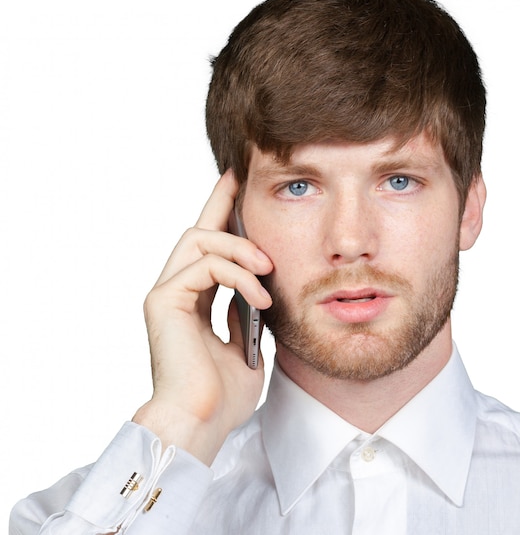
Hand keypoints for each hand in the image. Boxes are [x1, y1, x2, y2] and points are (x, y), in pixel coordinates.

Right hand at [132, 170, 272, 464]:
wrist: (201, 424)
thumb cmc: (222, 395)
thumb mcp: (247, 344)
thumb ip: (245, 313)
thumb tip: (257, 288)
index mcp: (194, 300)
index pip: (208, 247)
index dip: (221, 211)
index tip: (238, 183)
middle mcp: (176, 291)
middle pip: (197, 230)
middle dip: (222, 205)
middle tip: (249, 191)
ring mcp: (167, 294)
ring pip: (198, 239)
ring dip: (239, 247)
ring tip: (268, 268)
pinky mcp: (163, 301)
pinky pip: (203, 265)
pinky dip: (236, 274)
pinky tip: (259, 295)